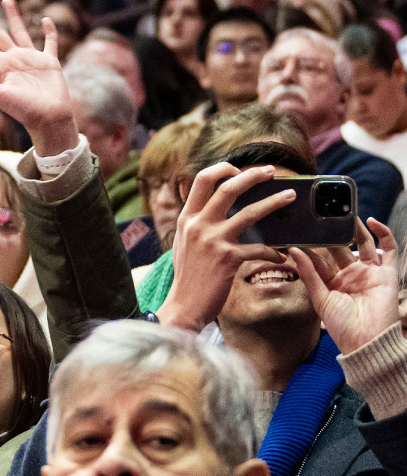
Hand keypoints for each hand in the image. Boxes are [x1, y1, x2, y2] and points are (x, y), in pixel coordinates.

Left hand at [0, 0, 78, 155]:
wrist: (49, 118)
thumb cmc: (23, 110)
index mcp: (0, 67)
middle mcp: (13, 60)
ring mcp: (31, 59)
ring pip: (20, 31)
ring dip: (13, 16)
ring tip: (6, 0)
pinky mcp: (49, 62)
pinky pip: (49, 42)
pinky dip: (49, 31)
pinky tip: (44, 19)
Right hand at [156, 163, 287, 332]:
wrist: (184, 306)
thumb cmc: (188, 278)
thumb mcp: (184, 244)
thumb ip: (196, 225)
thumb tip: (213, 209)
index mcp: (187, 219)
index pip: (201, 180)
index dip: (222, 169)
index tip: (237, 169)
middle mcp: (198, 225)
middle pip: (228, 187)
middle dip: (253, 175)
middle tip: (271, 171)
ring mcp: (213, 241)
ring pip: (250, 212)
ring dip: (275, 202)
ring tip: (290, 197)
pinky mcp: (229, 259)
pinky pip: (260, 248)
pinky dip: (274, 252)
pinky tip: (282, 256)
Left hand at [289, 218, 400, 354]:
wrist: (367, 340)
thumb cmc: (341, 325)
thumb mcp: (320, 298)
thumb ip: (309, 273)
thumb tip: (294, 250)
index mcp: (331, 282)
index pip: (319, 259)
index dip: (309, 246)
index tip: (297, 231)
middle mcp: (349, 275)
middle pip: (339, 248)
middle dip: (331, 233)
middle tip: (321, 214)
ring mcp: (368, 272)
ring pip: (362, 243)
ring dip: (354, 228)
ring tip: (344, 212)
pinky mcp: (386, 272)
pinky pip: (388, 248)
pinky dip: (382, 233)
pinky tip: (371, 221)